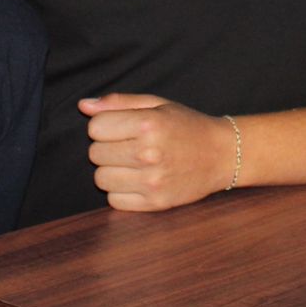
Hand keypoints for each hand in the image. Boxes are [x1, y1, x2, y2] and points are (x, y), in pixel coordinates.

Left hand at [80, 93, 235, 210]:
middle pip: (95, 154)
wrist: (221, 154)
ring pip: (101, 179)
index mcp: (149, 124)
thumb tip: (83, 106)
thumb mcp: (157, 104)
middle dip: (107, 148)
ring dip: (112, 171)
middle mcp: (149, 153)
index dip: (105, 126)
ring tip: (133, 163)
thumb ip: (118, 103)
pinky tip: (138, 180)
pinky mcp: (155, 203)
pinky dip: (121, 191)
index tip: (121, 128)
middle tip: (129, 145)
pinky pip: (114, 200)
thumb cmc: (186, 126)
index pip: (95, 127)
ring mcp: (152, 181)